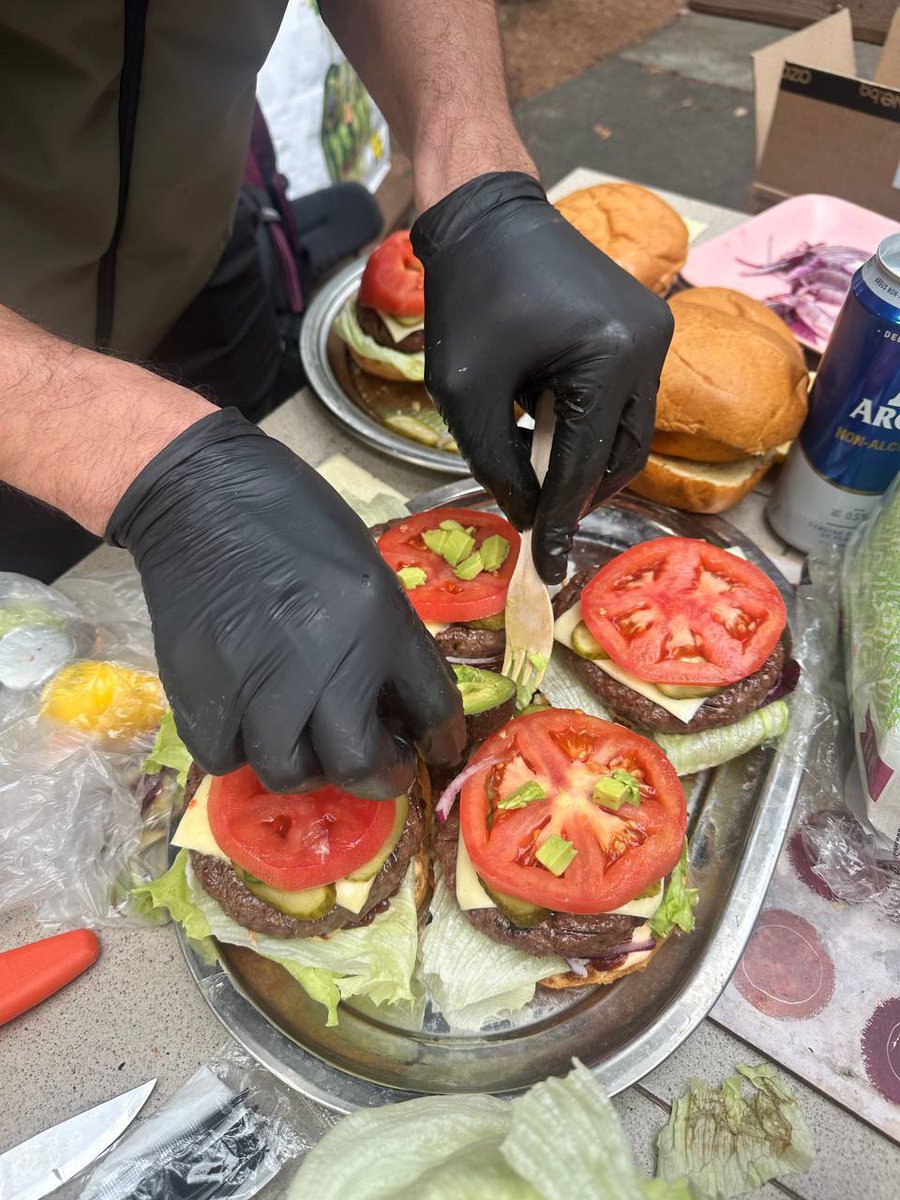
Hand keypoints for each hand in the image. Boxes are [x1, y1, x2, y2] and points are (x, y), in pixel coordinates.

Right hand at [107, 410, 464, 796]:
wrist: (203, 497)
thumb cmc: (294, 522)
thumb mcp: (365, 572)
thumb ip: (388, 641)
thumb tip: (397, 708)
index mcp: (376, 619)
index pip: (432, 708)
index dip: (442, 740)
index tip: (434, 750)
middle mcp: (322, 659)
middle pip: (356, 764)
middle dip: (373, 774)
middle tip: (371, 762)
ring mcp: (256, 681)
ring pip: (287, 771)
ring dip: (304, 765)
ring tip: (304, 737)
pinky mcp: (200, 688)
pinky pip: (224, 756)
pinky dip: (240, 748)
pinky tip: (247, 718)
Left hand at [411, 172, 673, 583]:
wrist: (488, 216)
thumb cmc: (469, 295)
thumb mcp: (465, 393)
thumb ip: (495, 464)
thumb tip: (529, 516)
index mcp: (609, 356)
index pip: (587, 464)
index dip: (562, 521)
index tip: (548, 568)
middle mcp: (649, 345)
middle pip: (623, 456)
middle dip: (580, 495)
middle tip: (542, 526)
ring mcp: (655, 333)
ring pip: (629, 433)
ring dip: (585, 461)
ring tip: (538, 474)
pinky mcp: (644, 328)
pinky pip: (625, 401)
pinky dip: (589, 427)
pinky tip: (547, 428)